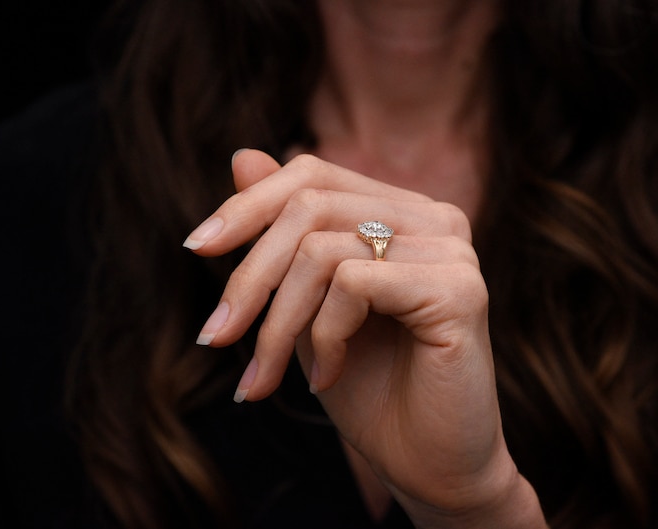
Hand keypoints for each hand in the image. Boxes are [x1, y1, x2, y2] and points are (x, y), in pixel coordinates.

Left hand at [186, 149, 545, 526]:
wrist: (428, 463)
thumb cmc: (368, 386)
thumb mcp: (307, 306)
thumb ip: (284, 235)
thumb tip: (241, 155)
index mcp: (402, 213)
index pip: (313, 176)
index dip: (248, 206)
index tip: (198, 249)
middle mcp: (434, 218)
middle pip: (310, 205)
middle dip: (250, 276)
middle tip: (217, 338)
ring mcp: (452, 249)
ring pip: (322, 248)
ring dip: (277, 323)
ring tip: (266, 377)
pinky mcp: (460, 289)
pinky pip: (352, 285)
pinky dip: (322, 336)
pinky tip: (326, 377)